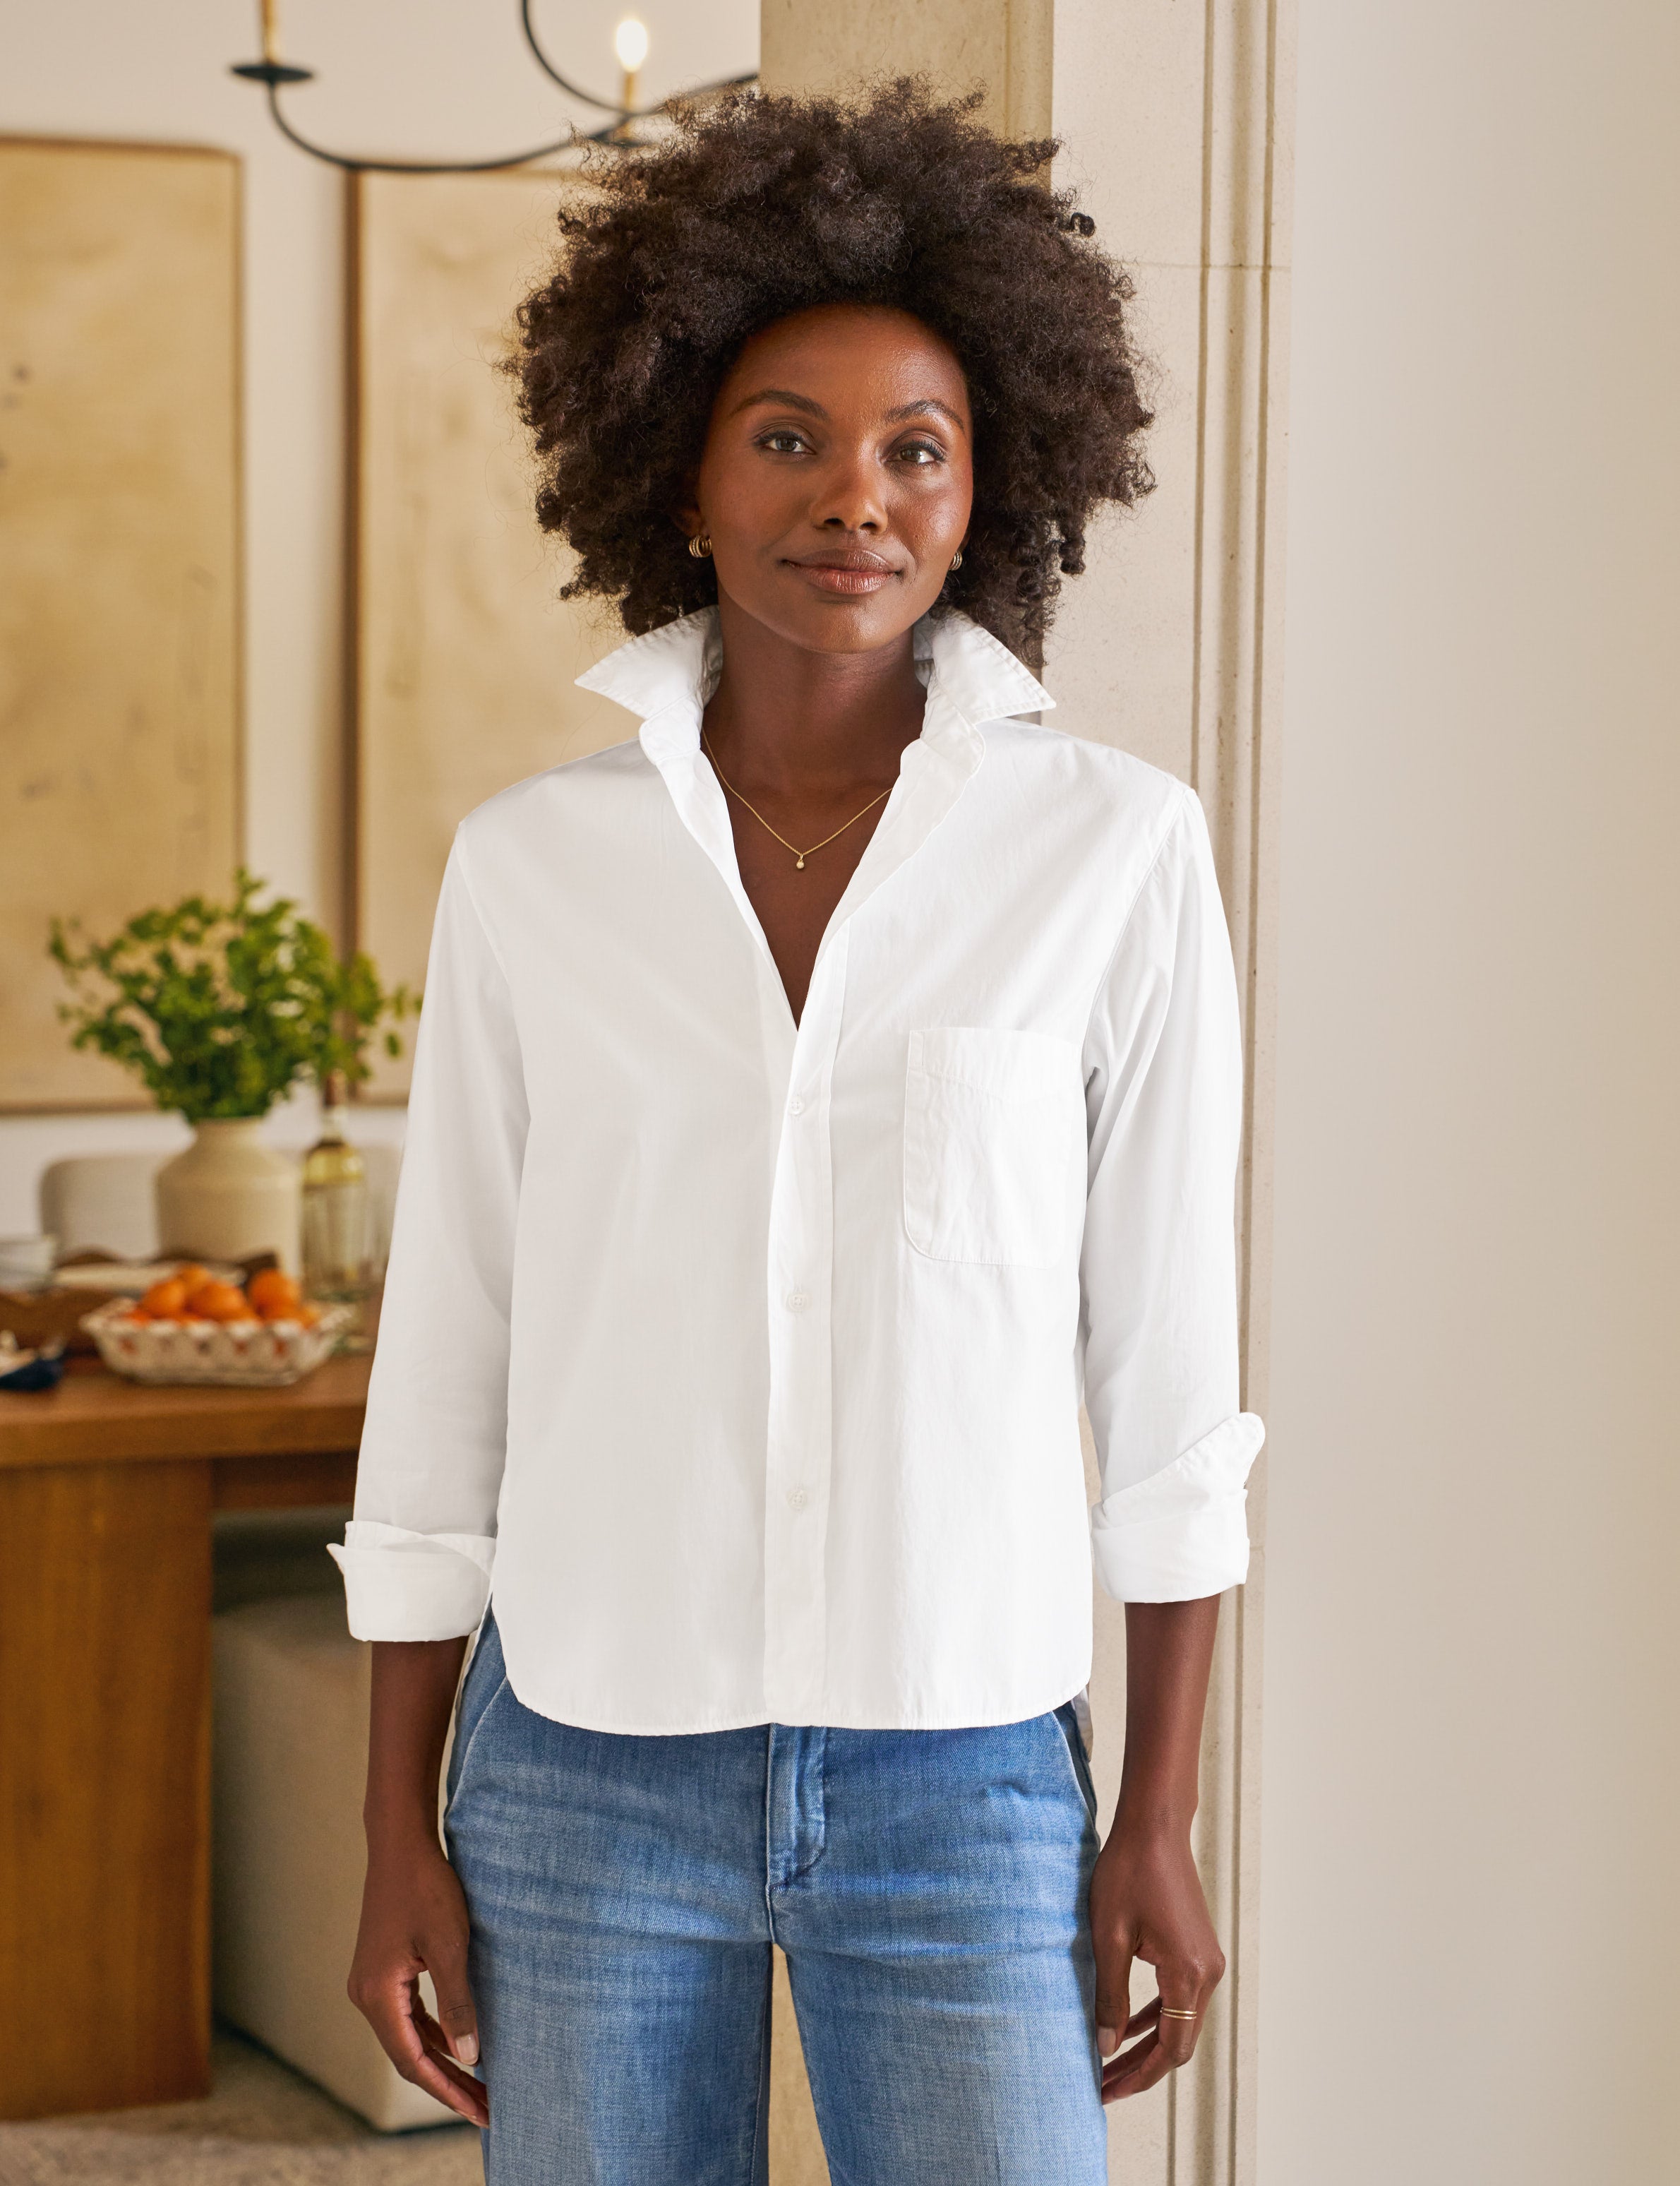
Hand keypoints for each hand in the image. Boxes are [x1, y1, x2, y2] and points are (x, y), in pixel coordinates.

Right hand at [348, 1828, 488, 2127]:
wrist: (401, 1844)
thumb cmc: (427, 1888)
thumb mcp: (450, 1945)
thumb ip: (458, 2003)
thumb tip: (472, 2057)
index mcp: (378, 1996)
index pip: (413, 2062)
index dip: (448, 2091)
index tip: (480, 2111)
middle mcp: (366, 1996)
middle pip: (409, 2056)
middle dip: (448, 2084)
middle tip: (486, 2108)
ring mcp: (371, 1983)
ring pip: (408, 2037)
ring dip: (442, 2061)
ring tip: (479, 2084)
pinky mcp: (382, 1970)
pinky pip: (408, 2016)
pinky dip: (433, 2034)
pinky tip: (459, 2043)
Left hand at [1089, 1818, 1225, 2103]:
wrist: (1154, 1826)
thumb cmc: (1128, 1873)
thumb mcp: (1109, 1938)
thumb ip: (1109, 1997)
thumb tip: (1106, 2048)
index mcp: (1188, 1974)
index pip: (1171, 2049)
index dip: (1139, 2076)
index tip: (1106, 2093)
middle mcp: (1207, 1972)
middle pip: (1179, 2041)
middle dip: (1140, 2067)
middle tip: (1102, 2087)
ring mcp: (1207, 1959)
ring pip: (1180, 2020)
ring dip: (1146, 2043)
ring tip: (1110, 2064)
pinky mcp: (1198, 1948)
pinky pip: (1179, 1996)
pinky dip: (1155, 2016)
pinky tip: (1127, 2026)